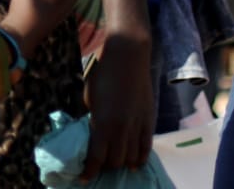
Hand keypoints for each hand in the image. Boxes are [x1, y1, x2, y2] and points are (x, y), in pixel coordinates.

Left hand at [83, 29, 153, 178]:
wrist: (128, 56)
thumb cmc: (103, 74)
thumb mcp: (89, 99)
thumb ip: (93, 120)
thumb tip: (93, 135)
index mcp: (103, 124)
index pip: (97, 159)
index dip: (90, 171)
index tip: (84, 177)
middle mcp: (122, 129)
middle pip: (115, 161)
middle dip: (105, 167)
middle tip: (98, 165)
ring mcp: (138, 125)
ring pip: (132, 158)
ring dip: (123, 164)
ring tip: (116, 163)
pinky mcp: (149, 120)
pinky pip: (147, 147)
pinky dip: (140, 158)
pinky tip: (135, 164)